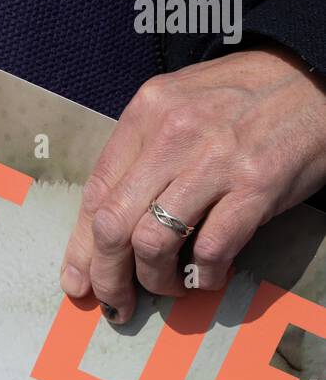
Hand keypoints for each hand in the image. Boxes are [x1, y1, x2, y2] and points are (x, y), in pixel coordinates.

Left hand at [61, 45, 325, 322]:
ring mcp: (214, 161)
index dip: (81, 250)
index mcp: (147, 112)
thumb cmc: (247, 98)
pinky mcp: (255, 186)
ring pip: (152, 244)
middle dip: (107, 278)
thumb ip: (143, 157)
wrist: (317, 75)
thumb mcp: (183, 106)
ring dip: (155, 281)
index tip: (78, 283)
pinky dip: (203, 276)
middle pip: (113, 226)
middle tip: (116, 304)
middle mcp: (174, 134)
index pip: (96, 195)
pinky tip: (207, 276)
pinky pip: (209, 251)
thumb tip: (108, 227)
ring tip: (169, 287)